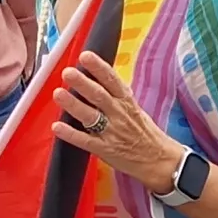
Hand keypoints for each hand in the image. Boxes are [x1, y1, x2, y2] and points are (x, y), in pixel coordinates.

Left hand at [51, 53, 188, 184]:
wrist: (160, 161)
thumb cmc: (145, 133)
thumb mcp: (135, 109)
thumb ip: (117, 95)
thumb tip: (100, 77)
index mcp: (127, 102)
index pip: (112, 80)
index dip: (99, 67)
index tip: (85, 56)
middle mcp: (119, 115)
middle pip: (99, 96)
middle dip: (83, 83)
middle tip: (68, 72)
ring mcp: (112, 132)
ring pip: (90, 116)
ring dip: (73, 104)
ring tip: (58, 93)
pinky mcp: (105, 150)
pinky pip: (86, 141)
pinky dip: (71, 134)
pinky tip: (57, 126)